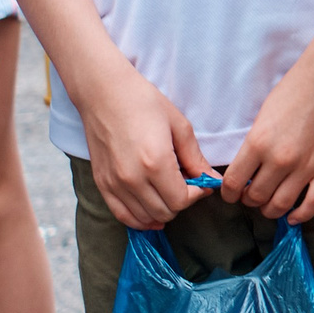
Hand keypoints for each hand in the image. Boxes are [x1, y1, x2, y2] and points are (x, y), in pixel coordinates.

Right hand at [76, 63, 212, 228]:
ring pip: (145, 217)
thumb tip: (212, 180)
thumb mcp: (180, 127)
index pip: (181, 200)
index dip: (196, 195)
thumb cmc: (145, 104)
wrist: (104, 94)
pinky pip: (122, 215)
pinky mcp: (101, 184)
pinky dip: (140, 218)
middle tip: (186, 184)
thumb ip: (195, 158)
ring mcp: (113, 184)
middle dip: (182, 202)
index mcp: (155, 162)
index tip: (201, 183)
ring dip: (162, 210)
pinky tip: (152, 209)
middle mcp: (132, 178)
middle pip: (165, 212)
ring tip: (169, 191)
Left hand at [224, 43, 313, 221]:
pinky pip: (313, 204)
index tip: (233, 194)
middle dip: (250, 200)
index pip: (233, 184)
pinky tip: (293, 215)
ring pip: (280, 205)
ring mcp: (307, 166)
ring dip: (271, 209)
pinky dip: (300, 215)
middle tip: (253, 194)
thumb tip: (246, 175)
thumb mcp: (263, 117)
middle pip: (255, 198)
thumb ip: (253, 148)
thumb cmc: (295, 91)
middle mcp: (280, 159)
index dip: (229, 194)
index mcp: (258, 143)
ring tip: (271, 202)